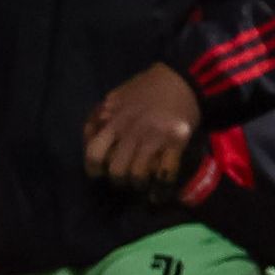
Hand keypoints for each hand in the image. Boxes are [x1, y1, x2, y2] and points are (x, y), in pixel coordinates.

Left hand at [81, 62, 205, 192]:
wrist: (183, 79)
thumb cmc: (148, 87)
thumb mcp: (117, 95)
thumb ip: (102, 114)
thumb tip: (90, 134)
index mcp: (114, 120)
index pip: (94, 153)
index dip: (93, 168)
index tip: (98, 173)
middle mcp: (131, 131)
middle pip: (117, 171)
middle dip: (119, 179)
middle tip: (124, 177)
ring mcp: (154, 138)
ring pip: (138, 176)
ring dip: (139, 183)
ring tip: (141, 182)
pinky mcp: (176, 143)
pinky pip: (165, 175)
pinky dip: (160, 190)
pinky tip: (157, 195)